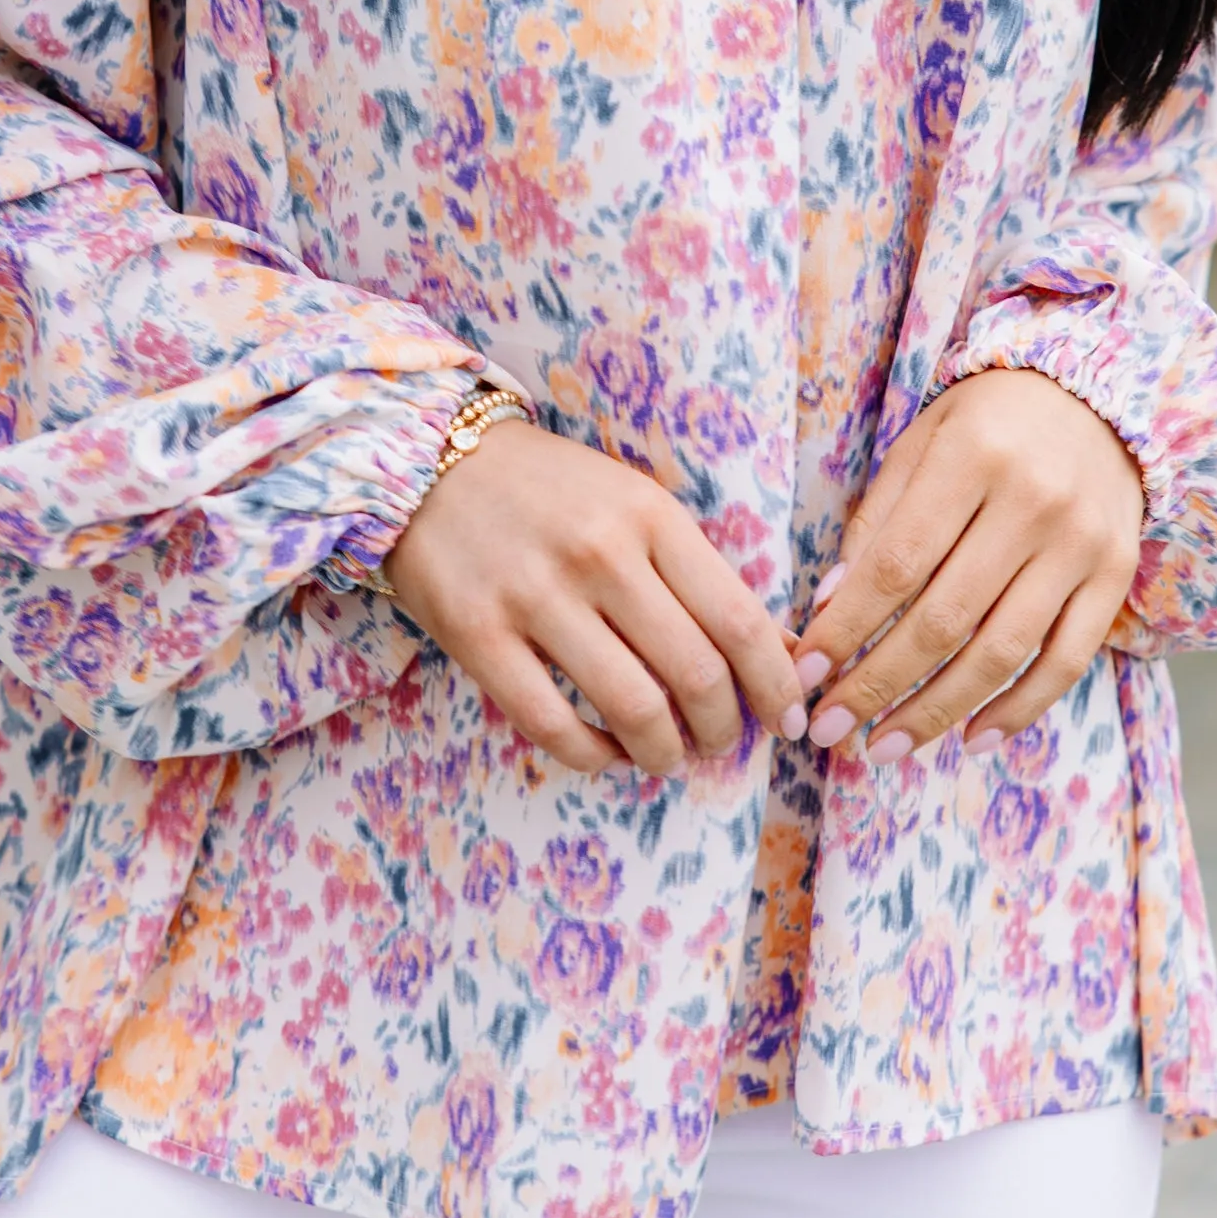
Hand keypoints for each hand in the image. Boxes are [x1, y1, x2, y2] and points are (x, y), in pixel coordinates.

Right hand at [386, 418, 808, 778]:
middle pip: (694, 674)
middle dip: (723, 729)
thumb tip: (774, 652)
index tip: (789, 718)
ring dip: (663, 753)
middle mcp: (600, 554)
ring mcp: (535, 596)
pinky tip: (604, 752)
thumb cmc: (549, 489)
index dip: (776, 684)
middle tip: (719, 743)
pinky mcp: (478, 635)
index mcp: (651, 515)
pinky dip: (593, 757)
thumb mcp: (635, 503)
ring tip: (665, 756)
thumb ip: (696, 571)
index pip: (738, 620)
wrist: (428, 460)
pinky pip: (552, 725)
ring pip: (631, 709)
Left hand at [792, 370, 1143, 764]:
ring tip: (885, 746)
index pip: (896, 565)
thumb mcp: (921, 442)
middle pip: (945, 619)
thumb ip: (878, 521)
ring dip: (938, 712)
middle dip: (879, 684)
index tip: (804, 674)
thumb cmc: (988, 421)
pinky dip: (1019, 710)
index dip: (846, 628)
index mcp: (971, 457)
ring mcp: (1080, 544)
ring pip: (1003, 651)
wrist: (1097, 395)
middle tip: (830, 728)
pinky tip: (972, 740)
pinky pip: (1065, 662)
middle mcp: (1032, 502)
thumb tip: (831, 608)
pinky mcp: (1115, 576)